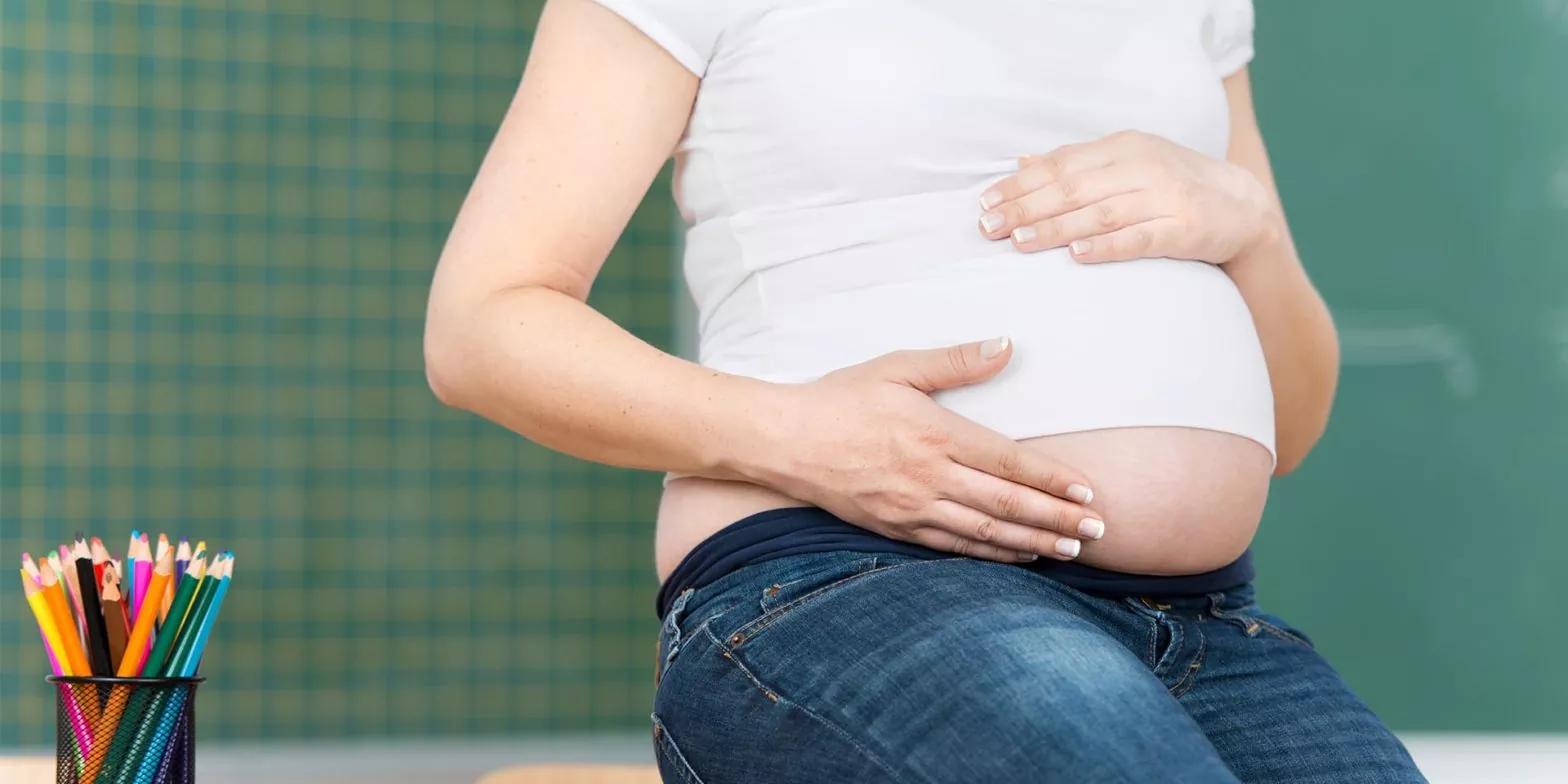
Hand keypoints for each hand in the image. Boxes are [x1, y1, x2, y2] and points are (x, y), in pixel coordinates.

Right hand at [750, 338, 1104, 562]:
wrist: (783, 441)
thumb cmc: (840, 398)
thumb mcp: (897, 367)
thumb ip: (956, 361)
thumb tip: (1007, 346)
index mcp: (935, 433)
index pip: (1008, 462)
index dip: (1052, 479)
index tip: (1088, 491)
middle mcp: (928, 476)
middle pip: (1007, 504)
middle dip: (1057, 519)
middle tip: (1098, 531)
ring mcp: (912, 508)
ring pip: (985, 532)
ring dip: (1033, 542)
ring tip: (1071, 549)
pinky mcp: (895, 528)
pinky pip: (953, 547)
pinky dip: (991, 555)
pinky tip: (1018, 556)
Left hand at [976, 130, 1280, 264]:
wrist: (1244, 206)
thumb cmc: (1172, 187)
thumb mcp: (1126, 165)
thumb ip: (1076, 165)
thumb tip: (1021, 163)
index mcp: (1122, 148)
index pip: (1060, 166)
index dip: (1020, 185)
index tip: (984, 202)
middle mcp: (1142, 167)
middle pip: (1074, 189)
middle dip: (1026, 207)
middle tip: (988, 226)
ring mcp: (1166, 197)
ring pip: (1101, 213)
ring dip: (1057, 227)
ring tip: (1020, 242)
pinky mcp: (1186, 229)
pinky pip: (1140, 238)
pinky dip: (1107, 246)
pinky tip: (1077, 255)